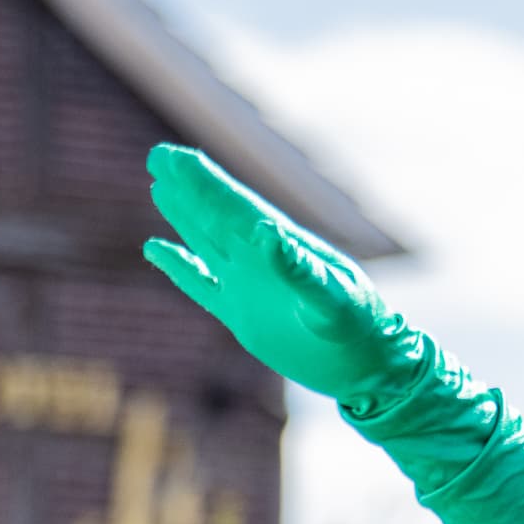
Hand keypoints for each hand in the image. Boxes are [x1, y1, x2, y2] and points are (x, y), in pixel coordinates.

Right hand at [143, 144, 418, 405]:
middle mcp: (262, 261)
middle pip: (216, 216)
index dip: (206, 181)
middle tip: (159, 156)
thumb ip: (300, 268)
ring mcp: (249, 286)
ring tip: (160, 187)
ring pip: (206, 243)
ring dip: (184, 216)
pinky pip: (201, 286)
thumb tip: (265, 232)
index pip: (236, 207)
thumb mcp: (333, 299)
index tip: (177, 156)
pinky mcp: (241, 316)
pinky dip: (178, 267)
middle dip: (189, 187)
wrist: (367, 368)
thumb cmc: (359, 328)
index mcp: (283, 248)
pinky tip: (156, 248)